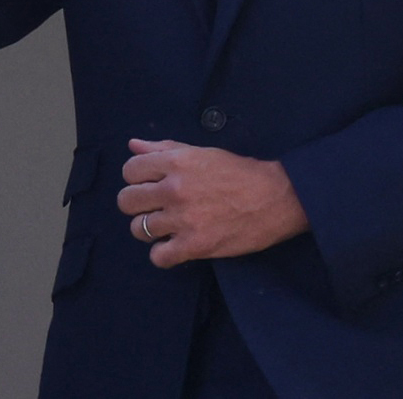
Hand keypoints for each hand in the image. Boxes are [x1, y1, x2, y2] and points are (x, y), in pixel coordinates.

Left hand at [117, 139, 308, 267]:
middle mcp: (174, 189)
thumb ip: (166, 149)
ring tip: (169, 226)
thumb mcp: (203, 153)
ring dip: (151, 229)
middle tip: (156, 207)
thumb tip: (134, 145)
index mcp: (176, 162)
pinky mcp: (194, 246)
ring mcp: (182, 219)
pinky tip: (176, 245)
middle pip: (127, 201)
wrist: (276, 198)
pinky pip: (157, 256)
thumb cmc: (240, 173)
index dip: (137, 178)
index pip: (130, 170)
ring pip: (139, 229)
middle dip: (138, 204)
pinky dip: (164, 253)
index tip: (150, 184)